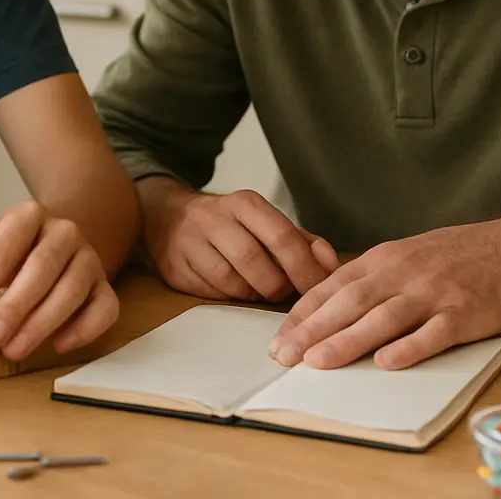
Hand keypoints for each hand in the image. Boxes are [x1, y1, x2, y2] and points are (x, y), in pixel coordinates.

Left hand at [0, 200, 118, 360]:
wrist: (61, 240)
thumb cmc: (15, 249)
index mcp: (28, 216)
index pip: (6, 245)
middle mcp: (64, 232)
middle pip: (43, 266)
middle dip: (14, 305)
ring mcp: (89, 258)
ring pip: (72, 289)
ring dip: (42, 322)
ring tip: (14, 349)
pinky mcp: (105, 286)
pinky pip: (104, 307)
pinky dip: (84, 329)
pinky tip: (58, 345)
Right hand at [140, 178, 338, 302]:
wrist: (170, 218)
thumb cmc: (232, 226)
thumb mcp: (266, 223)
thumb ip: (303, 242)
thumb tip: (330, 263)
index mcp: (245, 203)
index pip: (282, 236)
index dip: (304, 267)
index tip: (318, 288)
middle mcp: (215, 217)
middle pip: (255, 260)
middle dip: (277, 285)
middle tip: (287, 294)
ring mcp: (191, 242)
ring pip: (231, 281)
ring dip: (254, 293)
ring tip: (261, 290)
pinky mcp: (176, 267)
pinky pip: (211, 292)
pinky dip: (231, 297)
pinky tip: (237, 289)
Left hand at [270, 219, 500, 370]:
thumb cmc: (447, 259)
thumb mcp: (399, 257)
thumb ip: (365, 280)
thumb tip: (323, 309)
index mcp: (381, 261)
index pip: (332, 287)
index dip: (303, 314)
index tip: (278, 339)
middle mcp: (401, 274)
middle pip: (350, 302)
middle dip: (313, 330)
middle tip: (284, 356)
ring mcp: (432, 293)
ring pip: (384, 318)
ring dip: (349, 340)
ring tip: (318, 362)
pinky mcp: (462, 313)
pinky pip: (433, 332)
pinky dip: (409, 348)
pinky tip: (387, 363)